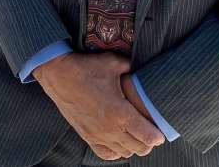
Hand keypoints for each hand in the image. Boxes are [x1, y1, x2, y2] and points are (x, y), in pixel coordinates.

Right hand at [32, 52, 164, 159]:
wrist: (58, 75)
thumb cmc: (85, 68)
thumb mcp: (113, 63)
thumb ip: (131, 68)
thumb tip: (142, 68)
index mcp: (120, 113)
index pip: (148, 136)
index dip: (158, 136)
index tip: (161, 131)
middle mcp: (110, 128)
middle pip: (139, 148)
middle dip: (149, 143)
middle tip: (151, 133)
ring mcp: (97, 135)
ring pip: (124, 152)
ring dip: (134, 147)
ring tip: (137, 137)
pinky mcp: (87, 136)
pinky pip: (106, 154)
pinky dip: (116, 152)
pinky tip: (119, 142)